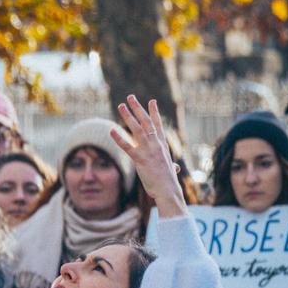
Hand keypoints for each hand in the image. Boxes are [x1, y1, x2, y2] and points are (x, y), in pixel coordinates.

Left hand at [111, 95, 185, 218]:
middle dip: (138, 108)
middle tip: (130, 97)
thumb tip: (176, 168)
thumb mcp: (170, 170)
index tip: (152, 101)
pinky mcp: (140, 159)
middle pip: (146, 121)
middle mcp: (156, 144)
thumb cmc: (168, 182)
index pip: (158, 125)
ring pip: (137, 129)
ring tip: (121, 106)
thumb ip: (172, 166)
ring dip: (128, 116)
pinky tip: (111, 130)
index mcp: (162, 145)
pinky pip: (127, 146)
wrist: (168, 190)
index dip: (154, 112)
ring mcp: (148, 151)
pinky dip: (119, 138)